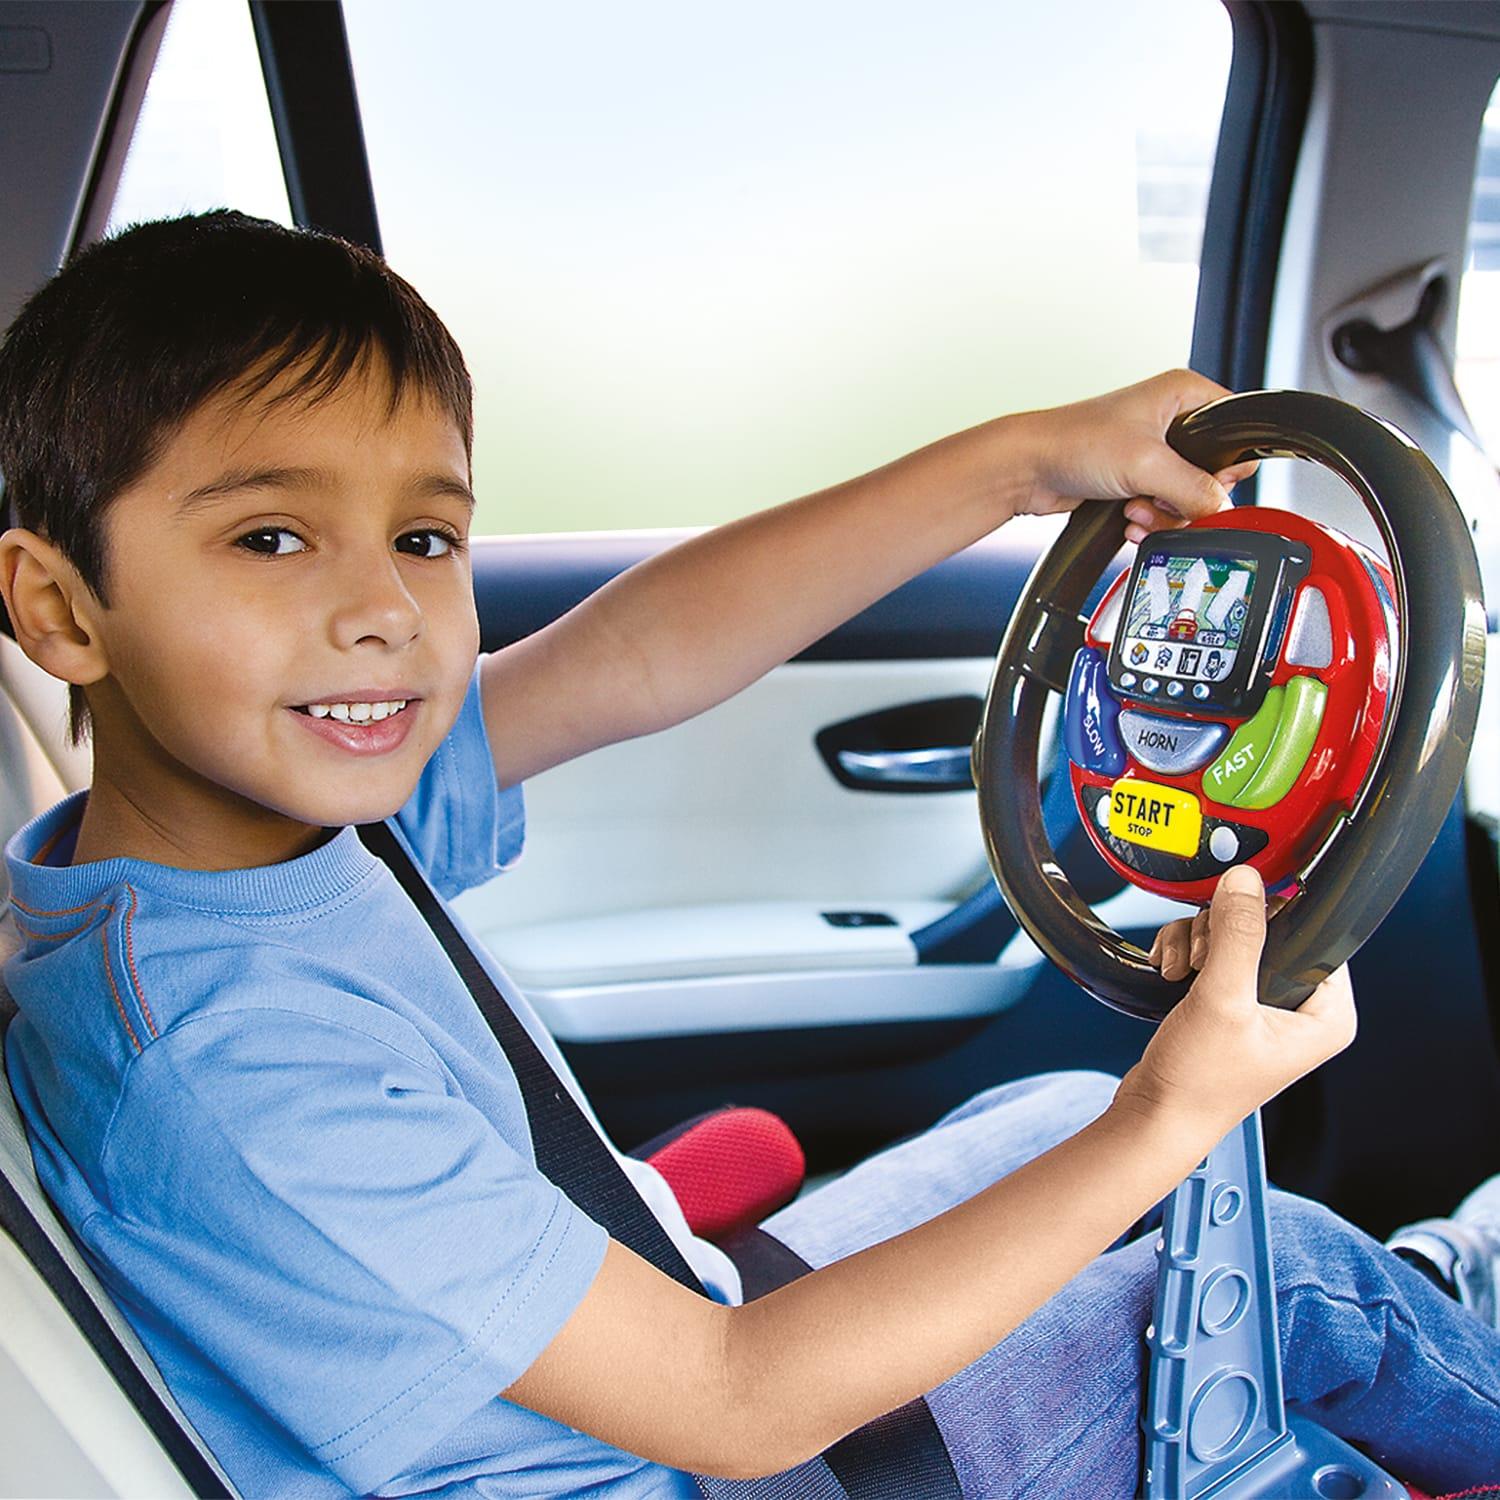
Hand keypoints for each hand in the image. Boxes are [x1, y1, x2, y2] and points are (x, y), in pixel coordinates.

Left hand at [1007, 369, 1258, 541]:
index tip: (1208, 485)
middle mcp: (1170, 419)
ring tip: (1135, 510)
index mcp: (1183, 395)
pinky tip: (1129, 520)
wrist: (1028, 468)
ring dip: (1163, 514)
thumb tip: (1221, 507)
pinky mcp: (1134, 478)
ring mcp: (1152, 451)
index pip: (1234, 430)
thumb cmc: (1073, 441)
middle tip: (1162, 500)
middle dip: (1186, 498)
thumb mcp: (1146, 463)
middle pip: (1211, 473)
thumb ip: (1193, 487)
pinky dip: (1148, 520)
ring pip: (1186, 496)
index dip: (1227, 465)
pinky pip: (1160, 508)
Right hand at [1115, 865, 1357, 1140]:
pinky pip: (1215, 951)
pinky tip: (1172, 972)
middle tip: (1203, 960)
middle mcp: (1302, 1008)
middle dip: (1223, 932)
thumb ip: (1237, 934)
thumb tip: (1246, 879)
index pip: (1314, 932)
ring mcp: (1265, 1005)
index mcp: (1327, 1014)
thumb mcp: (1222, 1001)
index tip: (1234, 926)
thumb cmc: (1199, 1083)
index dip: (1270, 918)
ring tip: (1182, 970)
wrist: (1156, 1116)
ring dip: (1199, 941)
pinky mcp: (1233, 1003)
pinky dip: (1188, 951)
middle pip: (1268, 927)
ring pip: (1235, 934)